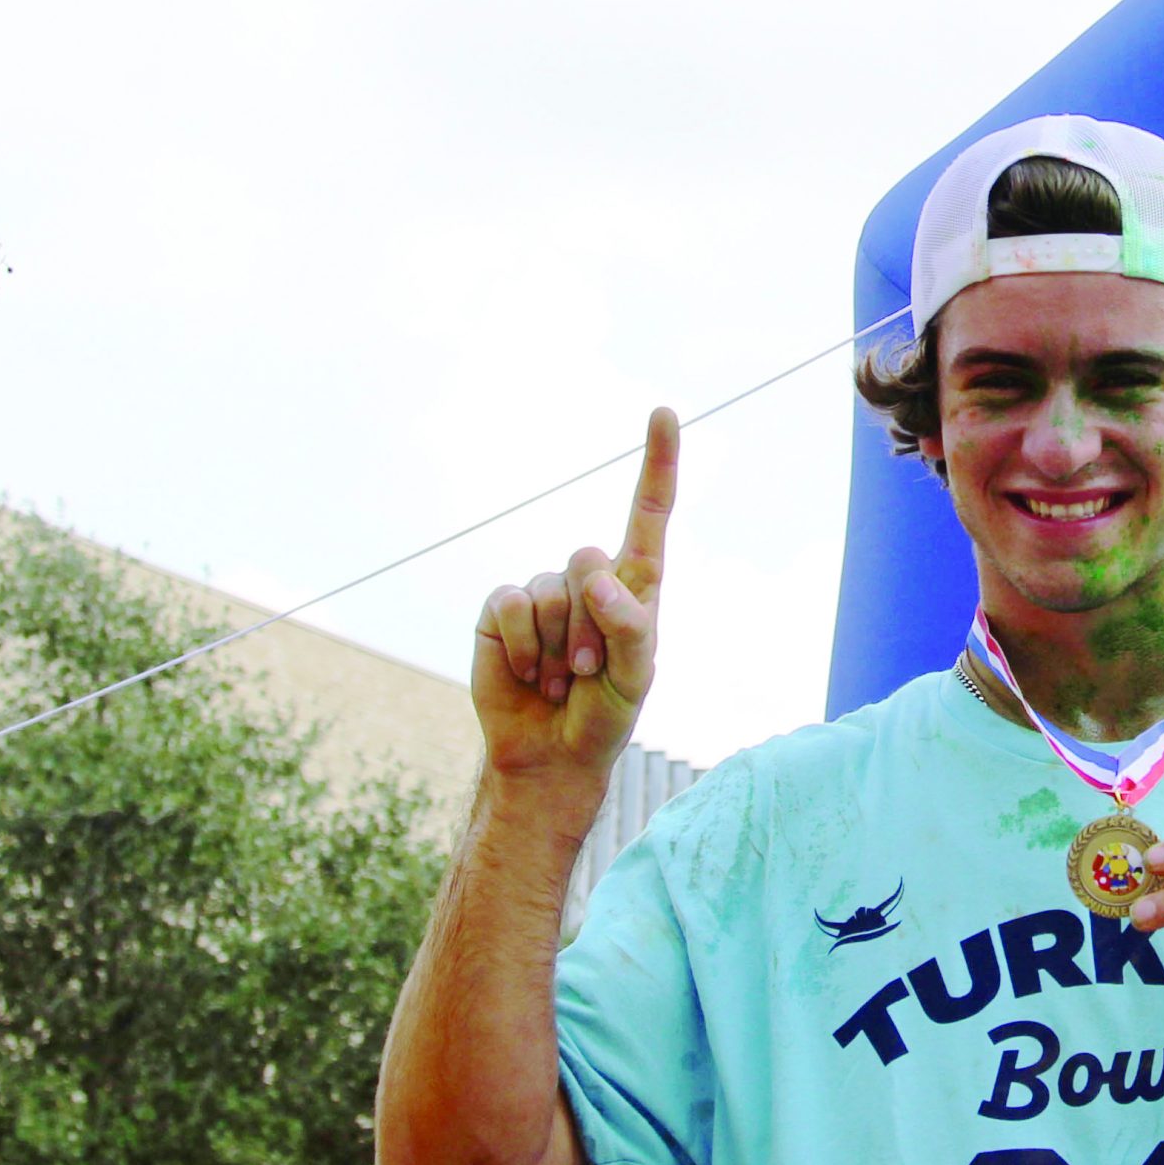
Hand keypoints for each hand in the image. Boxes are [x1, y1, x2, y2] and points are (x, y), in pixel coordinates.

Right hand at [471, 410, 678, 794]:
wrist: (551, 752)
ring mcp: (542, 590)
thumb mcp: (636, 678)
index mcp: (635, 584)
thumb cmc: (605, 713)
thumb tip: (598, 580)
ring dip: (555, 646)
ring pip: (549, 591)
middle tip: (588, 671)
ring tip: (560, 680)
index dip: (657, 462)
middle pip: (590, 559)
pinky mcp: (500, 609)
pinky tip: (527, 674)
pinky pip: (509, 605)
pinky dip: (520, 646)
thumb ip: (629, 628)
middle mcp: (588, 578)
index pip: (648, 512)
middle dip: (591, 624)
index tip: (664, 412)